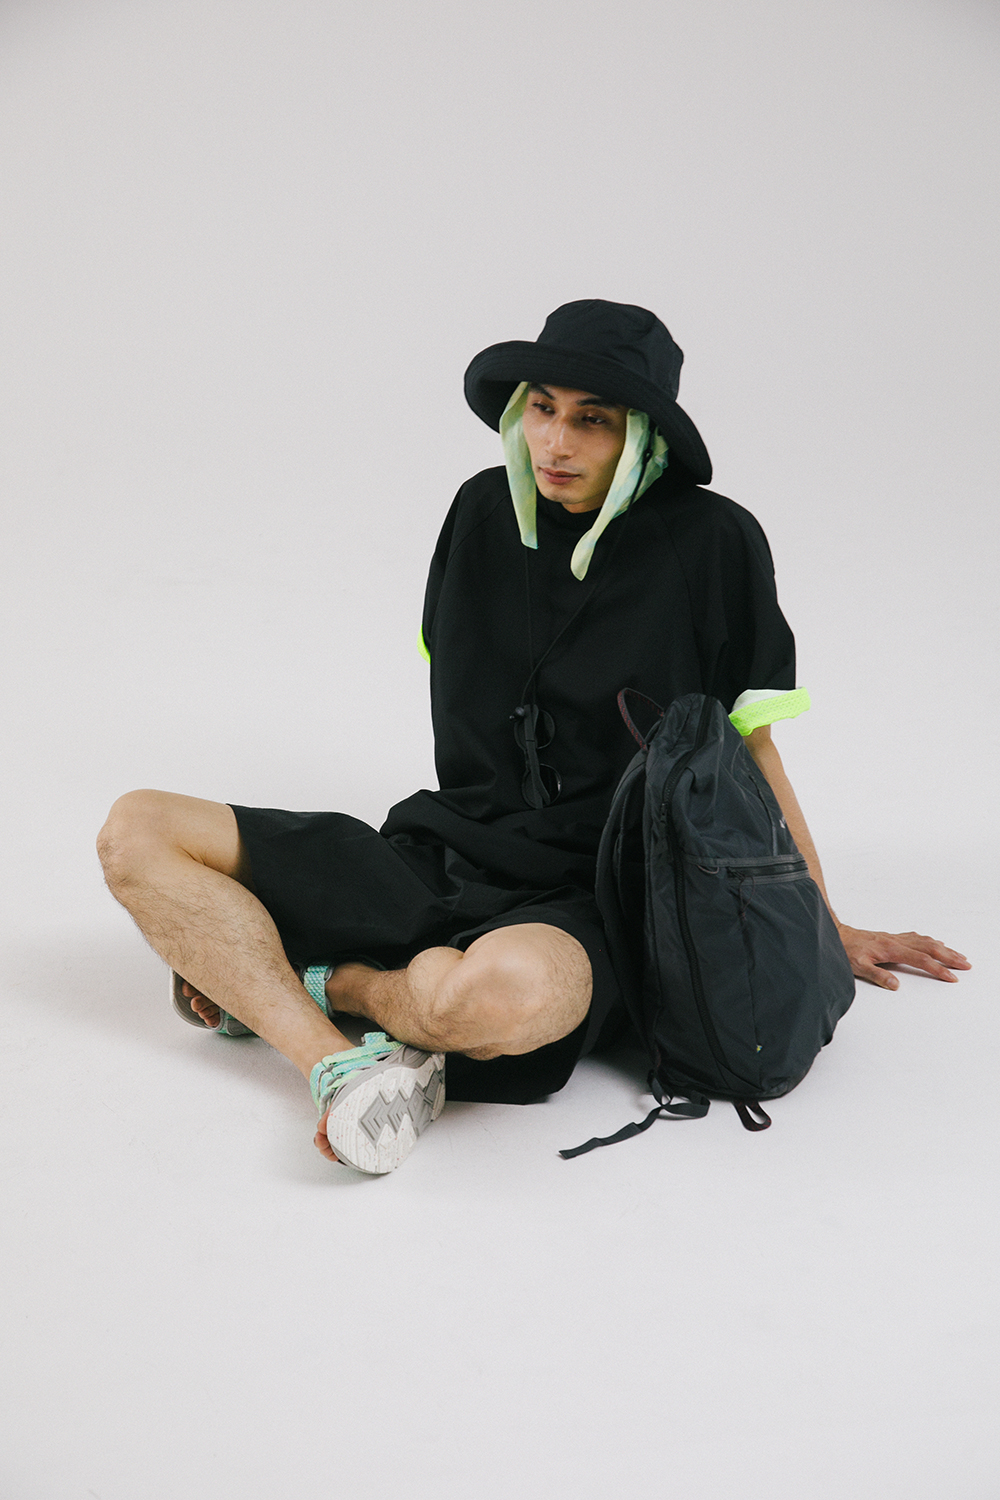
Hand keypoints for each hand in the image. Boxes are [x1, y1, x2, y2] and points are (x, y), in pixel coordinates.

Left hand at [836, 925, 970, 989]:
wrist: (836, 934)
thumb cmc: (846, 951)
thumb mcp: (858, 966)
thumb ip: (877, 975)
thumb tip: (896, 985)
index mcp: (891, 949)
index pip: (920, 960)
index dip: (937, 969)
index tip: (952, 976)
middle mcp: (896, 941)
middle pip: (929, 948)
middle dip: (949, 957)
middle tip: (966, 964)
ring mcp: (895, 938)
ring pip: (925, 941)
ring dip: (943, 948)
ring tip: (958, 955)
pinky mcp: (892, 937)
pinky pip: (917, 937)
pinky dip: (930, 941)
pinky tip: (936, 944)